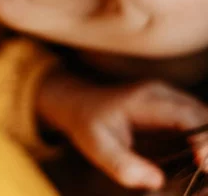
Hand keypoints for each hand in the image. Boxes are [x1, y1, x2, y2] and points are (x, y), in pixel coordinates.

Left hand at [37, 73, 207, 189]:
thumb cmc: (87, 124)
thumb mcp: (95, 147)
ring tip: (204, 173)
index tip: (204, 163)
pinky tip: (200, 165)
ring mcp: (171, 99)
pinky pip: (199, 124)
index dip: (204, 138)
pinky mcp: (174, 109)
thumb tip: (157, 181)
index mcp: (145, 100)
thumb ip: (122, 164)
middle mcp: (163, 94)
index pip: (187, 115)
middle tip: (207, 174)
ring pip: (205, 118)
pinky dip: (205, 143)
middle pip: (204, 115)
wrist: (79, 104)